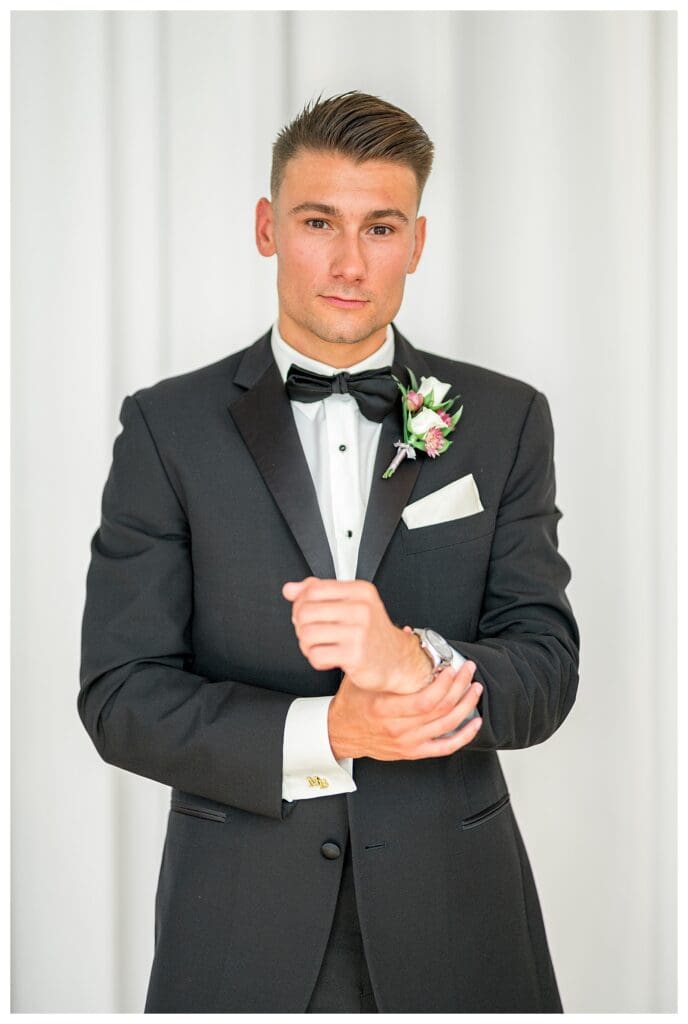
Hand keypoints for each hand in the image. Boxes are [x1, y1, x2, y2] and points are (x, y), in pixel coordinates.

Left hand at [282, 577, 431, 692]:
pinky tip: (329, 657)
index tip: (306, 612)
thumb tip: (290, 589)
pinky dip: (316, 660)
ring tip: (320, 646)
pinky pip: (316, 656)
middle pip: (306, 611)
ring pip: (307, 634)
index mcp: (360, 591)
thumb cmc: (371, 633)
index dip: (301, 603)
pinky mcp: (355, 655)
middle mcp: (361, 609)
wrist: (397, 660)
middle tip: (312, 632)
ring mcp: (359, 632)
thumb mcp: (350, 604)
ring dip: (307, 645)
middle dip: (301, 626)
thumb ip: (319, 592)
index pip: (314, 589)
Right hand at [327, 660, 482, 760]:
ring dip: (466, 705)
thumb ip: (383, 657)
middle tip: (468, 671)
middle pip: (440, 710)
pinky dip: (464, 736)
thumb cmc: (351, 704)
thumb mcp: (360, 677)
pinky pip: (445, 747)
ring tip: (474, 688)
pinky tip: (474, 722)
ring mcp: (407, 742)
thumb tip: (407, 633)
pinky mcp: (412, 751)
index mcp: (384, 709)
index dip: (444, 685)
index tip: (451, 668)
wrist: (340, 733)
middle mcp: (398, 728)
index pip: (424, 701)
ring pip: (446, 726)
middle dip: (460, 687)